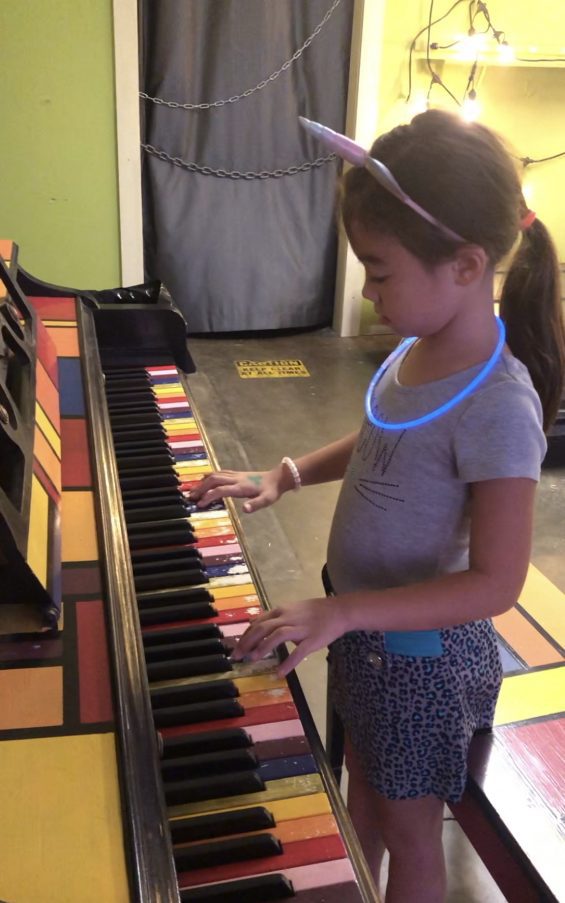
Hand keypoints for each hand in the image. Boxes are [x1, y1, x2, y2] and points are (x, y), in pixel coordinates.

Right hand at [189, 464, 290, 512]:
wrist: (277, 478)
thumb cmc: (272, 491)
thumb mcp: (267, 500)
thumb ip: (256, 504)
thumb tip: (244, 509)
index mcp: (241, 486)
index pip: (221, 490)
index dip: (209, 496)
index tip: (200, 504)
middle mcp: (236, 479)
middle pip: (214, 480)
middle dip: (201, 488)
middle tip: (190, 498)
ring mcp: (235, 475)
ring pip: (215, 475)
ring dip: (203, 482)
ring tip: (193, 491)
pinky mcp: (236, 473)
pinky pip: (219, 473)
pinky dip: (209, 477)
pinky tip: (204, 481)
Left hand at [231, 597, 346, 677]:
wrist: (338, 611)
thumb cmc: (314, 612)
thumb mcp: (291, 609)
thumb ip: (274, 617)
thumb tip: (255, 624)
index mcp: (282, 611)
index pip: (258, 622)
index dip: (245, 635)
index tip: (235, 647)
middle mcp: (289, 617)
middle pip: (263, 628)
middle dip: (248, 642)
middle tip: (237, 656)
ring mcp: (301, 628)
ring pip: (278, 635)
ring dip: (263, 647)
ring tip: (253, 659)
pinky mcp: (312, 640)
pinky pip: (299, 652)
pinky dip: (288, 662)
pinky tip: (279, 673)